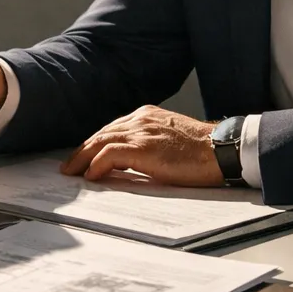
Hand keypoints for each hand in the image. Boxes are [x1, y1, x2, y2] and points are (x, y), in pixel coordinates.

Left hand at [59, 106, 224, 186]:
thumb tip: (130, 162)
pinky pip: (109, 155)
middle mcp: (141, 119)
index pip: (112, 129)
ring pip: (100, 142)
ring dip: (82, 159)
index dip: (95, 144)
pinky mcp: (143, 148)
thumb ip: (150, 144)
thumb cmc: (204, 150)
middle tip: (69, 166)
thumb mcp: (171, 140)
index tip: (84, 156)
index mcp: (148, 116)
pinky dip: (96, 165)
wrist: (223, 149)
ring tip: (72, 173)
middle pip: (101, 133)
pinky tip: (91, 176)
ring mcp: (141, 132)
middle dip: (82, 150)